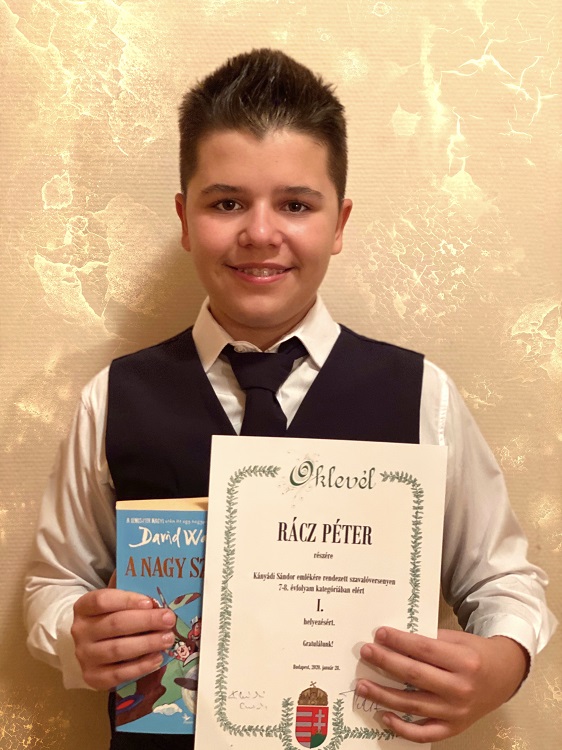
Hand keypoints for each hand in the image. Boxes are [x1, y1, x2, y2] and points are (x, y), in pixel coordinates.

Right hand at [71, 584, 176, 689]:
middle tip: (169, 619)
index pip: (102, 600)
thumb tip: (153, 571)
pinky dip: (140, 667)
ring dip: (147, 644)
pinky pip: (118, 674)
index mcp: (84, 607)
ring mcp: (84, 656)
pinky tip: (157, 658)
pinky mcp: (93, 678)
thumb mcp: (114, 600)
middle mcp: (80, 631)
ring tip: (168, 638)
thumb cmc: (109, 616)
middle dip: (146, 621)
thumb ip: (128, 589)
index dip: (127, 600)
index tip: (150, 602)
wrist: (90, 646)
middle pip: (115, 625)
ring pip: (117, 650)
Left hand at [357, 628, 528, 742]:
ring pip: (413, 705)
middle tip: (366, 652)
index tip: (380, 634)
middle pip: (415, 675)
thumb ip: (431, 641)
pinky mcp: (454, 728)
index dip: (400, 641)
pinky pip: (424, 733)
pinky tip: (384, 716)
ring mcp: (456, 712)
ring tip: (363, 685)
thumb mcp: (458, 640)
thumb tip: (395, 641)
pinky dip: (402, 728)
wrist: (504, 677)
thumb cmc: (476, 654)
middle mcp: (460, 689)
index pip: (424, 650)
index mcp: (464, 662)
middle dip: (386, 662)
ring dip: (384, 696)